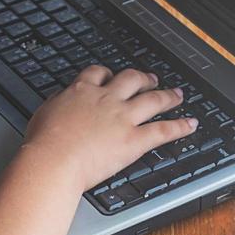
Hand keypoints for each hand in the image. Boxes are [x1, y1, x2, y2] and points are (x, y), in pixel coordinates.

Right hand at [20, 67, 197, 192]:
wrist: (53, 160)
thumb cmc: (44, 143)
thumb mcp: (44, 114)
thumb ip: (58, 104)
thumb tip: (61, 101)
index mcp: (82, 91)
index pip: (99, 73)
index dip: (108, 73)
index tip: (112, 75)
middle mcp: (106, 99)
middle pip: (131, 80)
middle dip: (143, 78)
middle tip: (150, 79)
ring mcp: (123, 118)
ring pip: (153, 100)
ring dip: (168, 96)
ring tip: (177, 95)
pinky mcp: (134, 140)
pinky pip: (163, 130)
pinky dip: (180, 126)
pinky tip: (190, 124)